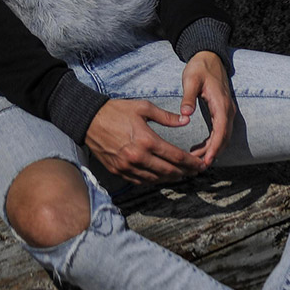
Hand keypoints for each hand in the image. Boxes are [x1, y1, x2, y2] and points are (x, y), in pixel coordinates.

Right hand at [84, 98, 207, 183]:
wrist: (89, 119)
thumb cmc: (117, 111)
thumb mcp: (143, 108)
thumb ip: (166, 117)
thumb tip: (185, 121)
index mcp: (147, 140)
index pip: (176, 157)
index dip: (191, 163)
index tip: (200, 164)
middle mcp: (138, 157)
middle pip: (169, 171)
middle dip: (185, 172)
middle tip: (195, 171)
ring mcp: (128, 167)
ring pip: (156, 179)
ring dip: (171, 178)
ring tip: (181, 175)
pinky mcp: (119, 171)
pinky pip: (141, 181)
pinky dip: (154, 180)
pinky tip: (161, 176)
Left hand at [180, 50, 235, 168]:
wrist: (209, 56)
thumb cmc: (199, 67)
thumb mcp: (190, 79)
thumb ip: (188, 97)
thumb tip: (185, 114)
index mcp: (221, 103)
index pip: (221, 131)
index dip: (214, 148)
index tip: (206, 161)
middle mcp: (227, 109)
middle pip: (224, 138)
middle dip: (213, 153)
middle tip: (198, 166)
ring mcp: (227, 110)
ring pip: (224, 136)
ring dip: (213, 149)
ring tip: (196, 160)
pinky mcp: (223, 111)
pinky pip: (221, 131)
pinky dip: (213, 142)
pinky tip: (201, 148)